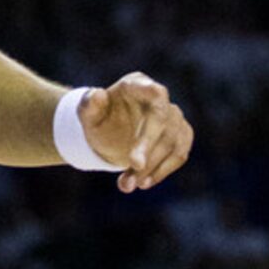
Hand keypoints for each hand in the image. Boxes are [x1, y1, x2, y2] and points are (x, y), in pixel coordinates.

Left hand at [80, 73, 192, 192]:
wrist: (109, 134)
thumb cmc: (98, 119)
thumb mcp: (87, 113)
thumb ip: (89, 104)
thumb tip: (98, 94)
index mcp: (136, 84)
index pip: (154, 92)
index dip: (156, 114)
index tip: (144, 139)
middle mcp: (159, 97)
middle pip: (164, 123)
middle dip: (149, 149)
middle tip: (133, 168)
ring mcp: (173, 116)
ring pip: (172, 144)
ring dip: (152, 167)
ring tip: (128, 184)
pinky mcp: (181, 135)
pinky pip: (179, 155)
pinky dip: (161, 172)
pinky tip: (143, 182)